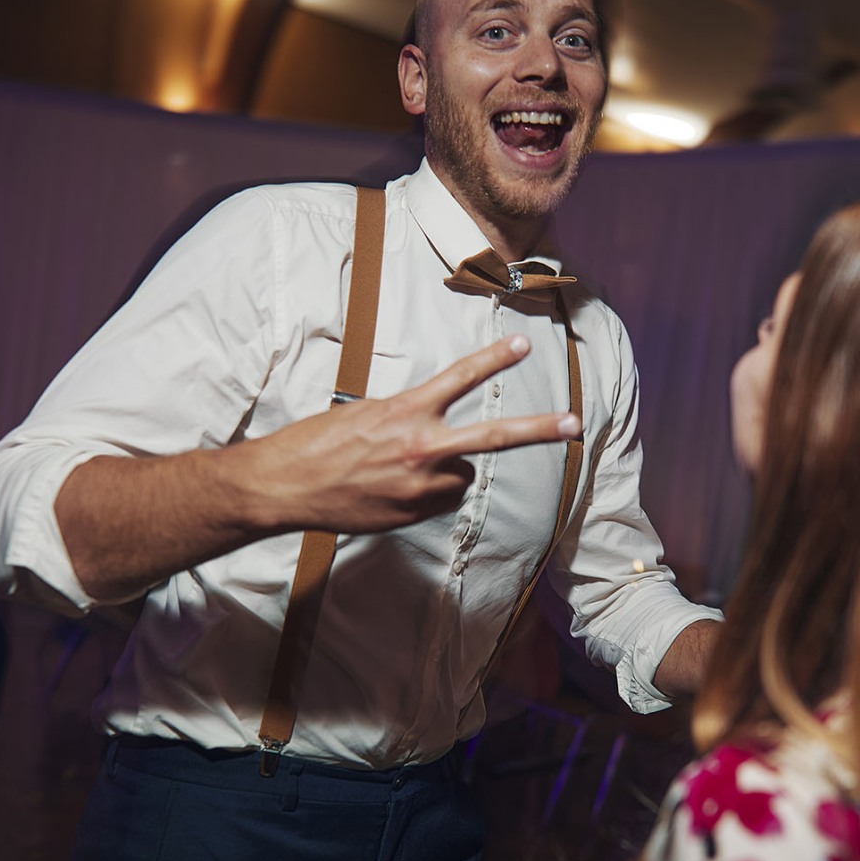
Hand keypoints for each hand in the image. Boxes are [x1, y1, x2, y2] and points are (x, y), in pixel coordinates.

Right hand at [251, 335, 579, 533]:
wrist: (284, 487)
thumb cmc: (317, 443)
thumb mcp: (363, 414)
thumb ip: (407, 418)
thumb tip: (432, 433)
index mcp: (405, 412)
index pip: (459, 378)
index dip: (493, 359)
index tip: (523, 345)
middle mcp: (419, 447)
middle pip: (493, 437)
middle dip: (538, 430)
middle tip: (575, 424)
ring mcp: (418, 486)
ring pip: (460, 475)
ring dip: (445, 471)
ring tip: (401, 470)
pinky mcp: (412, 514)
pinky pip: (439, 499)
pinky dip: (427, 494)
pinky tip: (392, 490)